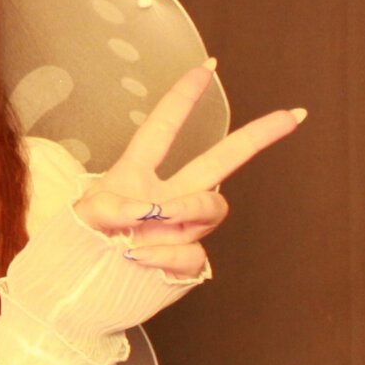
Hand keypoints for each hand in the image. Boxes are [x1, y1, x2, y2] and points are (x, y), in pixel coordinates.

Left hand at [72, 62, 304, 282]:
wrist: (72, 298)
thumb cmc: (71, 249)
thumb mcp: (80, 217)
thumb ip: (109, 206)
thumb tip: (149, 209)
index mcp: (134, 175)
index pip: (162, 129)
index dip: (183, 98)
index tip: (207, 67)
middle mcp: (164, 197)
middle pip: (219, 162)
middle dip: (257, 137)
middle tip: (293, 114)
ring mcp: (179, 231)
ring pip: (211, 207)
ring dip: (184, 209)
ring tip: (150, 221)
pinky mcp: (185, 263)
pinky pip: (193, 252)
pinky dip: (165, 254)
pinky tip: (137, 260)